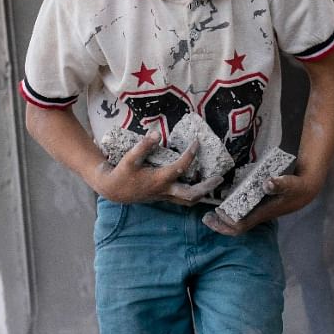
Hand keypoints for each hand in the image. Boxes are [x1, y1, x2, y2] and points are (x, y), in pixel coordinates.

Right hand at [93, 132, 223, 205]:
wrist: (113, 190)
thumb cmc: (121, 174)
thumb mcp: (129, 158)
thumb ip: (143, 146)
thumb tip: (156, 133)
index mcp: (159, 180)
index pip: (180, 167)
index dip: (190, 155)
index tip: (197, 142)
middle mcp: (164, 190)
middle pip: (191, 194)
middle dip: (207, 187)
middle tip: (220, 178)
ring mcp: (164, 196)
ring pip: (188, 200)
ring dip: (202, 193)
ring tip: (214, 184)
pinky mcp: (163, 197)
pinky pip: (182, 199)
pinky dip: (193, 194)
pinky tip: (199, 185)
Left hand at [202, 174, 317, 235]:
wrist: (306, 190)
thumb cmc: (297, 187)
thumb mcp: (290, 183)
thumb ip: (280, 183)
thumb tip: (267, 183)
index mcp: (262, 213)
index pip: (241, 226)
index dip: (226, 224)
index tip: (216, 213)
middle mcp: (258, 215)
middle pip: (236, 228)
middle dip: (220, 225)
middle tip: (205, 218)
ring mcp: (258, 212)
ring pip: (237, 222)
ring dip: (223, 220)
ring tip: (210, 213)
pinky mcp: (259, 207)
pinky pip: (241, 214)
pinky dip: (230, 211)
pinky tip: (224, 202)